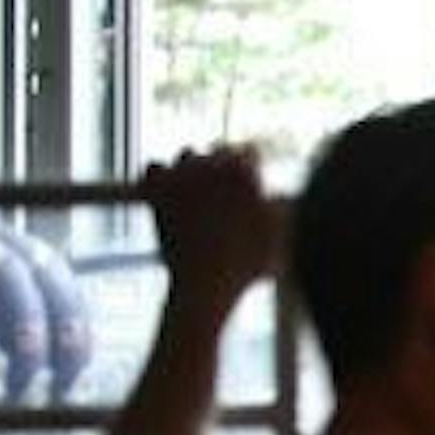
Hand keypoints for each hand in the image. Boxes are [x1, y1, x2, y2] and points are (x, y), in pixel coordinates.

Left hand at [140, 148, 284, 316]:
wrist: (205, 284)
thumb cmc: (248, 265)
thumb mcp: (279, 235)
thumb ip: (280, 207)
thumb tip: (277, 195)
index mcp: (244, 170)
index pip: (249, 153)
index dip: (250, 170)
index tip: (248, 184)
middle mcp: (211, 164)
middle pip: (218, 150)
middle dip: (222, 167)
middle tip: (223, 190)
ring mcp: (180, 176)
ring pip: (186, 154)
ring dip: (192, 167)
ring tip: (197, 190)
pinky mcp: (154, 189)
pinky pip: (154, 167)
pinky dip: (160, 175)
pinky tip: (167, 190)